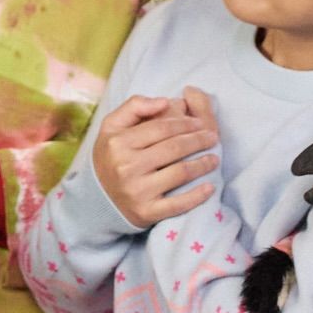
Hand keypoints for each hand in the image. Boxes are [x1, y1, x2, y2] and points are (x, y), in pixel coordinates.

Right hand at [91, 88, 219, 227]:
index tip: (199, 123)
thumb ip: (134, 106)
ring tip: (215, 158)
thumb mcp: (112, 126)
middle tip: (213, 137)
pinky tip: (210, 187)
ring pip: (180, 173)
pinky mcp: (147, 211)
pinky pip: (178, 204)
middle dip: (198, 140)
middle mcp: (127, 165)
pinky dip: (198, 196)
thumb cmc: (111, 155)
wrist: (97, 196)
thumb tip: (165, 101)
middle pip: (173, 148)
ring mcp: (137, 190)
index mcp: (118, 142)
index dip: (183, 123)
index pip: (159, 128)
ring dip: (203, 164)